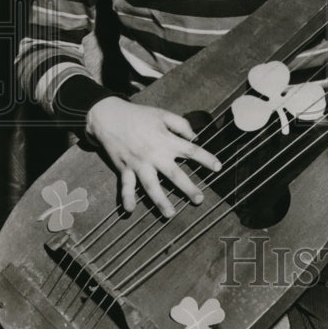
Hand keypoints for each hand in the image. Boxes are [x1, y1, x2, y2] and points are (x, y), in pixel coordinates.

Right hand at [85, 97, 221, 217]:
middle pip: (174, 174)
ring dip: (161, 201)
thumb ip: (181, 124)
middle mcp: (154, 154)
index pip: (190, 150)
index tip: (218, 168)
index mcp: (165, 140)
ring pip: (151, 186)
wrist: (109, 116)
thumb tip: (195, 137)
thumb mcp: (162, 114)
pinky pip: (126, 186)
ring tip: (171, 214)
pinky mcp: (124, 168)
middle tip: (199, 200)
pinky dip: (127, 197)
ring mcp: (138, 163)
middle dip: (188, 188)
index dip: (205, 158)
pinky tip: (130, 210)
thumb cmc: (139, 115)